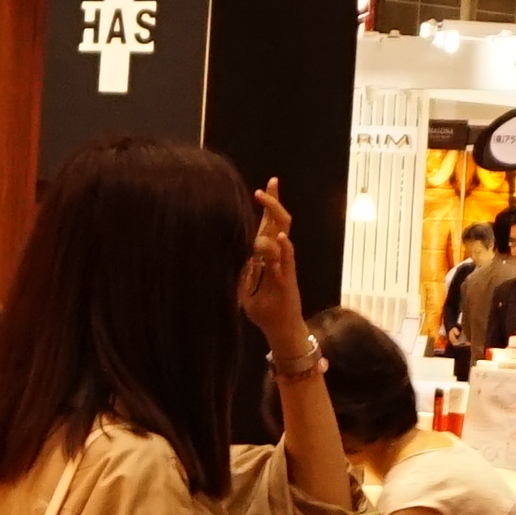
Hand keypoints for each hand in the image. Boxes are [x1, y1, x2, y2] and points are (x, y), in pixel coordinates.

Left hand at [239, 180, 309, 353]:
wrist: (281, 331)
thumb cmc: (264, 311)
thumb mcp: (243, 288)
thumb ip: (240, 271)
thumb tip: (227, 253)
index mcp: (269, 256)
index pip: (269, 225)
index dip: (268, 206)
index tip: (263, 187)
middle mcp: (279, 257)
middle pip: (280, 222)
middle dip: (274, 202)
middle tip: (270, 183)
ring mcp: (285, 267)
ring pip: (284, 236)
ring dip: (276, 217)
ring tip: (268, 201)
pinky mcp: (288, 281)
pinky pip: (287, 260)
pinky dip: (283, 248)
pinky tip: (279, 237)